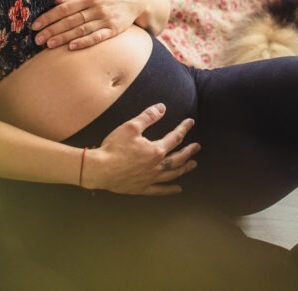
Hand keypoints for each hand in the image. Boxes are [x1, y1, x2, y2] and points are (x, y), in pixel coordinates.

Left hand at [32, 0, 146, 49]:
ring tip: (48, 45)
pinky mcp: (115, 30)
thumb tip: (56, 1)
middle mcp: (97, 8)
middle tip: (37, 39)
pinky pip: (97, 37)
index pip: (65, 8)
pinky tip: (72, 47)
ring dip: (64, 38)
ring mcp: (106, 19)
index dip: (49, 17)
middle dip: (52, 30)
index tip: (35, 25)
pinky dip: (85, 42)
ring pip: (81, 30)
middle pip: (71, 20)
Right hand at [84, 103, 199, 194]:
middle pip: (178, 158)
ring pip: (172, 174)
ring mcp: (150, 178)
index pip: (175, 137)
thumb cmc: (114, 147)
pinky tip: (177, 189)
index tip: (190, 122)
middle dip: (189, 151)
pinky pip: (159, 190)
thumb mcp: (131, 127)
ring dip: (184, 169)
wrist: (99, 169)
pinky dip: (170, 189)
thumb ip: (148, 117)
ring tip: (193, 164)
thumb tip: (162, 108)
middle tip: (197, 147)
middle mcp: (157, 166)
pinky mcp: (141, 188)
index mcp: (156, 150)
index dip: (184, 128)